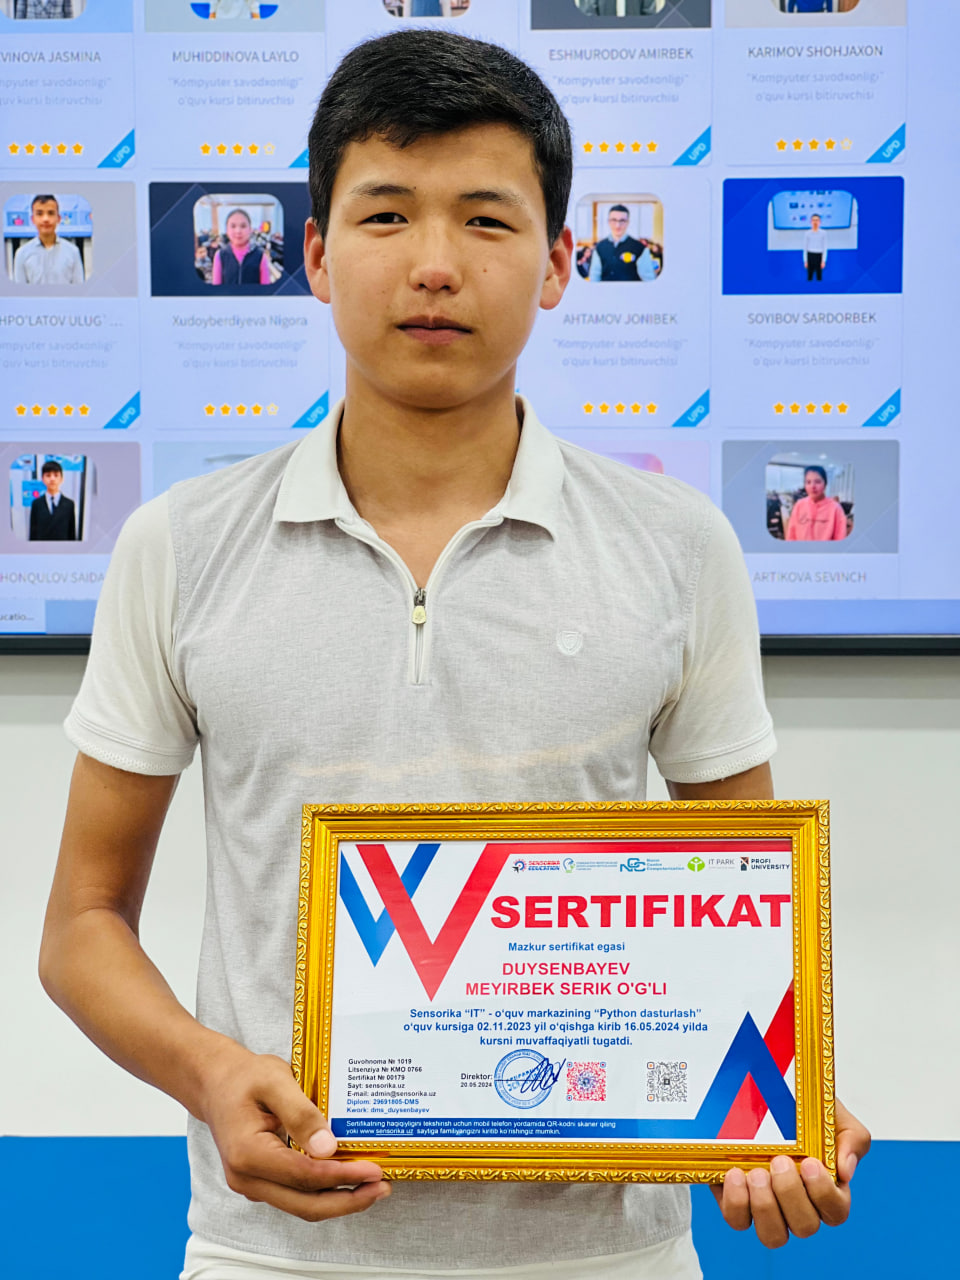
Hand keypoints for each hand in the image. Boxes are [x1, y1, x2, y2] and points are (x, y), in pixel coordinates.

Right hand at [200, 1045, 390, 1220]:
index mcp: (248, 1154)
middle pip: (305, 1204)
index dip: (343, 1176)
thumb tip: (328, 1149)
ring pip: (302, 1204)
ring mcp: (253, 1184)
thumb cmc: (244, 1077)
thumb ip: (301, 1114)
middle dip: (348, 1201)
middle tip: (382, 1187)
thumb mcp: (275, 1080)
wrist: (215, 1083)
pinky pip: (297, 1194)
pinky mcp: (262, 1181)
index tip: (374, 1170)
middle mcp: (247, 1178)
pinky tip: (347, 1179)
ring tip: (372, 1186)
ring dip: (338, 1199)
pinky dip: (324, 1191)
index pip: (304, 1176)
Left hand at [711, 1099, 869, 1247]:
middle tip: (779, 1161)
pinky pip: (738, 1220)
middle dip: (791, 1195)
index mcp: (826, 1190)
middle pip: (804, 1227)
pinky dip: (736, 1203)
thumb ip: (852, 1139)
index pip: (836, 1212)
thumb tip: (846, 1171)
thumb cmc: (803, 1111)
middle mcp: (797, 1207)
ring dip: (765, 1207)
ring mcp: (767, 1208)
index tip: (810, 1163)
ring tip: (755, 1173)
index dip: (823, 1194)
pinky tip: (735, 1174)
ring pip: (773, 1236)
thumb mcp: (834, 1116)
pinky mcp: (738, 1202)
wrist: (762, 1095)